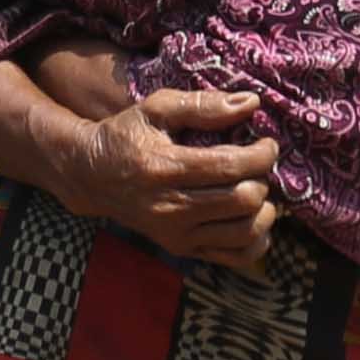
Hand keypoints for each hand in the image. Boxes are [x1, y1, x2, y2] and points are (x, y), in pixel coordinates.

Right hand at [41, 86, 279, 268]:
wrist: (92, 176)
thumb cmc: (126, 135)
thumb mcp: (156, 108)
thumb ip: (203, 105)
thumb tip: (251, 103)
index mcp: (165, 168)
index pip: (231, 167)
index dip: (262, 155)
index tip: (267, 143)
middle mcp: (171, 207)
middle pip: (243, 200)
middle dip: (263, 178)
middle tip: (258, 165)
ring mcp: (177, 233)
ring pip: (245, 231)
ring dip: (265, 209)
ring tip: (257, 189)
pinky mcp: (182, 248)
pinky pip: (235, 256)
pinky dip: (256, 240)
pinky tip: (253, 218)